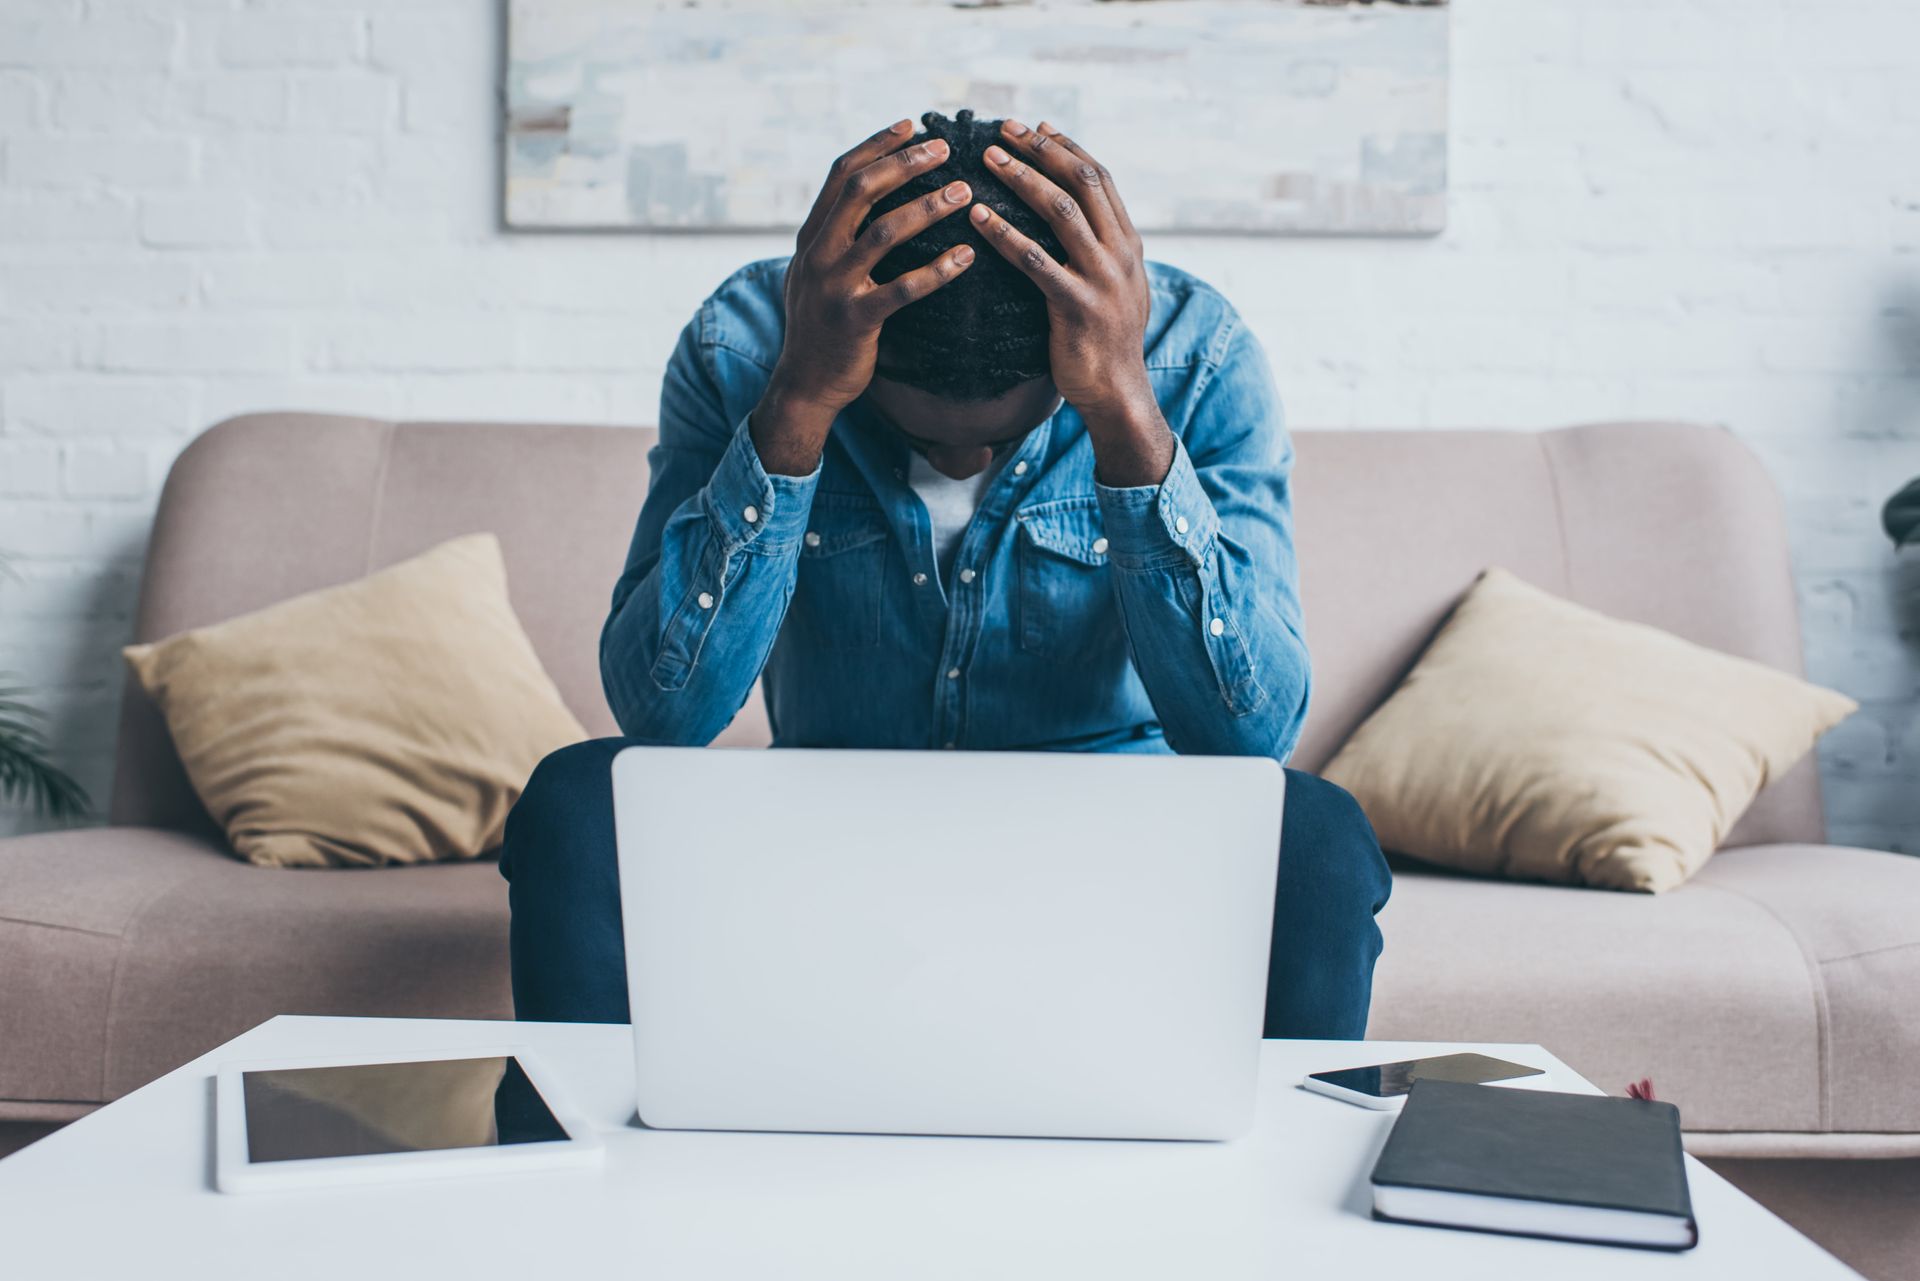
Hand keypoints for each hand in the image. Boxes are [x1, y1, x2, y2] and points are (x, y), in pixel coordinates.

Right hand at [752, 120, 976, 474]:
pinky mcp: (856, 320)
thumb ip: (836, 235)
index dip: (876, 145)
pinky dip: (938, 270)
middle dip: (905, 163)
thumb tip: (865, 196)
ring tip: (965, 194)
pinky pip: (903, 289)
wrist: (805, 384)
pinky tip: (968, 255)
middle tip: (946, 149)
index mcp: (811, 236)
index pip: (841, 174)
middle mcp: (817, 254)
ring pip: (884, 233)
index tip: (910, 125)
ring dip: (928, 207)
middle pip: (861, 190)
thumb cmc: (823, 326)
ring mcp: (834, 286)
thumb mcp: (818, 272)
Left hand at [969, 120, 1171, 487]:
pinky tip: (977, 218)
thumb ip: (1100, 249)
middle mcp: (1121, 253)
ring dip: (1022, 179)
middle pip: (1082, 182)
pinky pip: (1036, 260)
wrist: (1117, 393)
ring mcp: (1102, 278)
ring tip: (986, 160)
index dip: (1065, 148)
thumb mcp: (1114, 286)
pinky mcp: (1077, 306)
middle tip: (1003, 130)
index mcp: (1129, 243)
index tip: (1034, 128)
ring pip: (1061, 212)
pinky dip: (1005, 233)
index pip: (1099, 178)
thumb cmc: (1104, 341)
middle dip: (1041, 150)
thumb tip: (1078, 216)